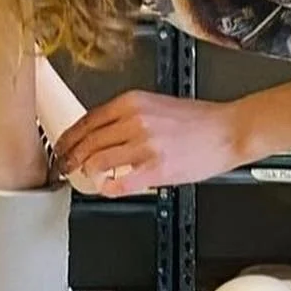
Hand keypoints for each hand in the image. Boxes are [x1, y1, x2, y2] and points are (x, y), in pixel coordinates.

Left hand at [55, 93, 242, 193]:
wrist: (228, 130)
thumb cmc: (200, 121)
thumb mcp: (156, 105)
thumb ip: (127, 116)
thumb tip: (102, 133)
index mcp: (132, 102)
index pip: (87, 120)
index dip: (68, 138)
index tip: (62, 147)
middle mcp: (134, 120)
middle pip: (87, 141)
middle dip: (71, 157)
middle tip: (66, 167)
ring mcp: (144, 145)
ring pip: (98, 161)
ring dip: (88, 172)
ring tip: (88, 177)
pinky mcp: (156, 168)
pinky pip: (120, 182)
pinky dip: (108, 188)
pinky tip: (108, 188)